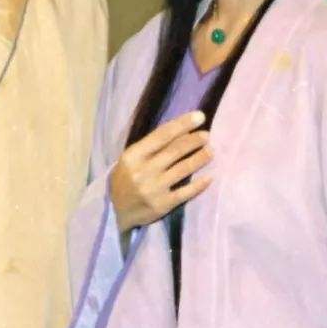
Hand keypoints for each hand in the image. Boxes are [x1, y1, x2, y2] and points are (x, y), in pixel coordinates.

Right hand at [108, 110, 213, 233]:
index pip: (162, 134)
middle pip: (175, 150)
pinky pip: (185, 192)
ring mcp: (154, 189)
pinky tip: (209, 177)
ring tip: (211, 151)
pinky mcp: (162, 205)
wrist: (116, 210)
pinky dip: (199, 184)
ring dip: (200, 158)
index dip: (183, 124)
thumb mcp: (131, 158)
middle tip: (207, 135)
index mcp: (133, 155)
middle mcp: (143, 171)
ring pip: (183, 169)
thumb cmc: (126, 178)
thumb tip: (182, 131)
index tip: (200, 117)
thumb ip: (151, 147)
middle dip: (194, 140)